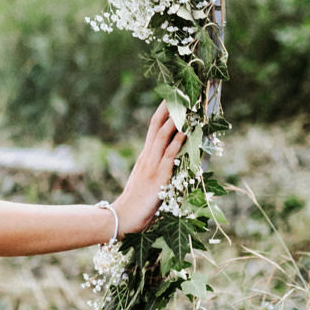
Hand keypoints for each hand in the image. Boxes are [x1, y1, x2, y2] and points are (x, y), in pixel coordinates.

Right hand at [112, 103, 185, 234]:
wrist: (123, 216)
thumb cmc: (136, 204)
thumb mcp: (147, 182)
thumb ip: (156, 171)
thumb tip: (170, 165)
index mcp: (145, 157)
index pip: (153, 128)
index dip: (163, 113)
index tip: (171, 98)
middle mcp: (147, 156)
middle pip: (157, 126)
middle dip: (168, 109)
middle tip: (179, 92)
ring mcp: (152, 165)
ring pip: (163, 136)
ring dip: (175, 120)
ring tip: (185, 106)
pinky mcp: (158, 176)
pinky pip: (169, 155)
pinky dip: (178, 142)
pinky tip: (186, 132)